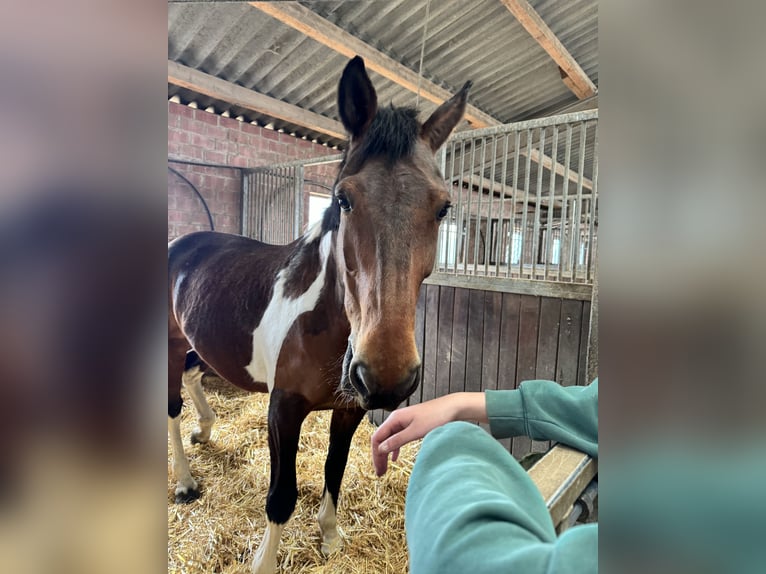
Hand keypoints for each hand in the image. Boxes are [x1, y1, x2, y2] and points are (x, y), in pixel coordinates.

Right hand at [370, 392, 486, 475]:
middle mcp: (396, 419)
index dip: (375, 455)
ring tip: (385, 468)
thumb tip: (381, 449)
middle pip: (381, 439)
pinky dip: (395, 448)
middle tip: (380, 473)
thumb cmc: (436, 417)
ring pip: (389, 439)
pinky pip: (398, 438)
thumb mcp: (415, 431)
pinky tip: (395, 458)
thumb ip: (397, 440)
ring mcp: (404, 422)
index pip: (377, 438)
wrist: (453, 408)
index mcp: (394, 419)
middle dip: (379, 456)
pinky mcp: (412, 425)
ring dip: (386, 453)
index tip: (379, 470)